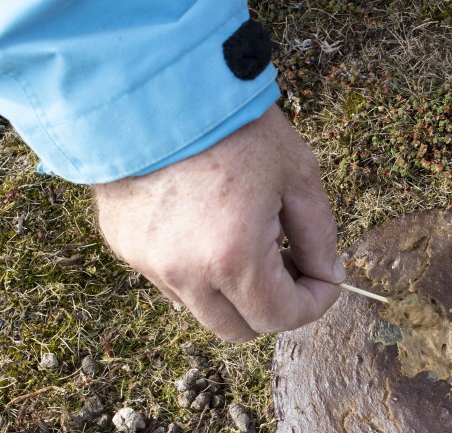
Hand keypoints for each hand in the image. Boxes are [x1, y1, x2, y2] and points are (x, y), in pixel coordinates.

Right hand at [93, 106, 343, 341]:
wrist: (155, 84)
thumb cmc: (233, 125)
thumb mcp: (297, 174)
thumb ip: (319, 235)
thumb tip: (328, 274)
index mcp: (232, 257)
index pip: (280, 317)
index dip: (313, 304)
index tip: (325, 280)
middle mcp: (185, 273)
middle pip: (239, 330)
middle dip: (274, 308)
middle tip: (291, 266)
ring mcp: (148, 263)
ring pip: (203, 310)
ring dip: (235, 293)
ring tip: (250, 241)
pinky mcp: (124, 247)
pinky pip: (170, 281)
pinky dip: (198, 271)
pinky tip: (209, 228)